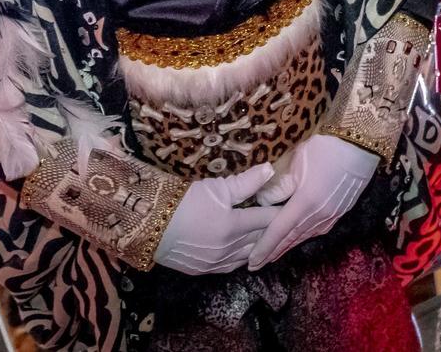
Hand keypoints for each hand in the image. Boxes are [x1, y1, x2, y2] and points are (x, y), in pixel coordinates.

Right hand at [153, 163, 278, 275]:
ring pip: (248, 257)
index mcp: (234, 226)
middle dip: (272, 230)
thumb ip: (246, 182)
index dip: (279, 211)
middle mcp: (229, 248)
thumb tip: (270, 170)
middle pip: (260, 240)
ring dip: (258, 247)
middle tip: (283, 221)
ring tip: (267, 238)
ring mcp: (217, 262)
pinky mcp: (204, 270)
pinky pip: (231, 266)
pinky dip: (241, 258)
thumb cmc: (183, 202)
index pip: (267, 219)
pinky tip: (243, 252)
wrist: (149, 225)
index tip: (290, 205)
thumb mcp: (216, 188)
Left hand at [246, 134, 379, 268]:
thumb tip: (263, 202)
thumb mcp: (296, 162)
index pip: (279, 231)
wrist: (361, 144)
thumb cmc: (326, 148)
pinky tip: (296, 239)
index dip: (264, 247)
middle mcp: (319, 215)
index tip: (251, 262)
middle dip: (272, 253)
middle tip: (255, 266)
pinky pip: (316, 231)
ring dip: (286, 248)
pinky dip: (301, 238)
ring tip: (271, 256)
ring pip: (304, 237)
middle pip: (291, 239)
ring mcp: (331, 216)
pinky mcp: (339, 213)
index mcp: (306, 202)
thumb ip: (278, 186)